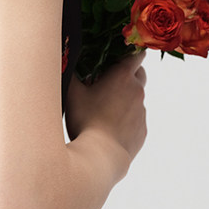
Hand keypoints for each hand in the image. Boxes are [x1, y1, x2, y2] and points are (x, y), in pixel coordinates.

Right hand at [65, 49, 147, 170]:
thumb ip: (70, 73)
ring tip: (104, 108)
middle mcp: (137, 91)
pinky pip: (136, 118)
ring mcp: (141, 112)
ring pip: (136, 98)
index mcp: (122, 76)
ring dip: (125, 98)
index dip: (128, 53)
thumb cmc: (85, 121)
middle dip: (127, 73)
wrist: (101, 155)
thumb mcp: (72, 93)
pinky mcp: (142, 130)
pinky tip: (109, 126)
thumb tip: (66, 60)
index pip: (136, 55)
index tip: (117, 56)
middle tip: (108, 81)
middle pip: (139, 74)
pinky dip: (126, 118)